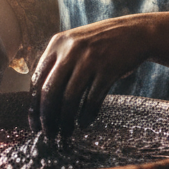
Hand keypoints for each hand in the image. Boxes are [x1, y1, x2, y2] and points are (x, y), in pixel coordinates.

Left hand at [29, 15, 151, 137]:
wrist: (135, 32)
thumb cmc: (101, 44)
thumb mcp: (74, 44)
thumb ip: (57, 64)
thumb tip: (41, 101)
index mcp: (57, 44)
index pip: (37, 79)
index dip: (34, 106)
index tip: (34, 125)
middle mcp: (70, 50)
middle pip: (50, 91)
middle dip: (47, 118)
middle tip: (48, 135)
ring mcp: (90, 60)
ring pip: (69, 98)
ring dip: (65, 121)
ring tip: (66, 134)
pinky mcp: (108, 70)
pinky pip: (92, 99)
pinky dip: (86, 115)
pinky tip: (84, 124)